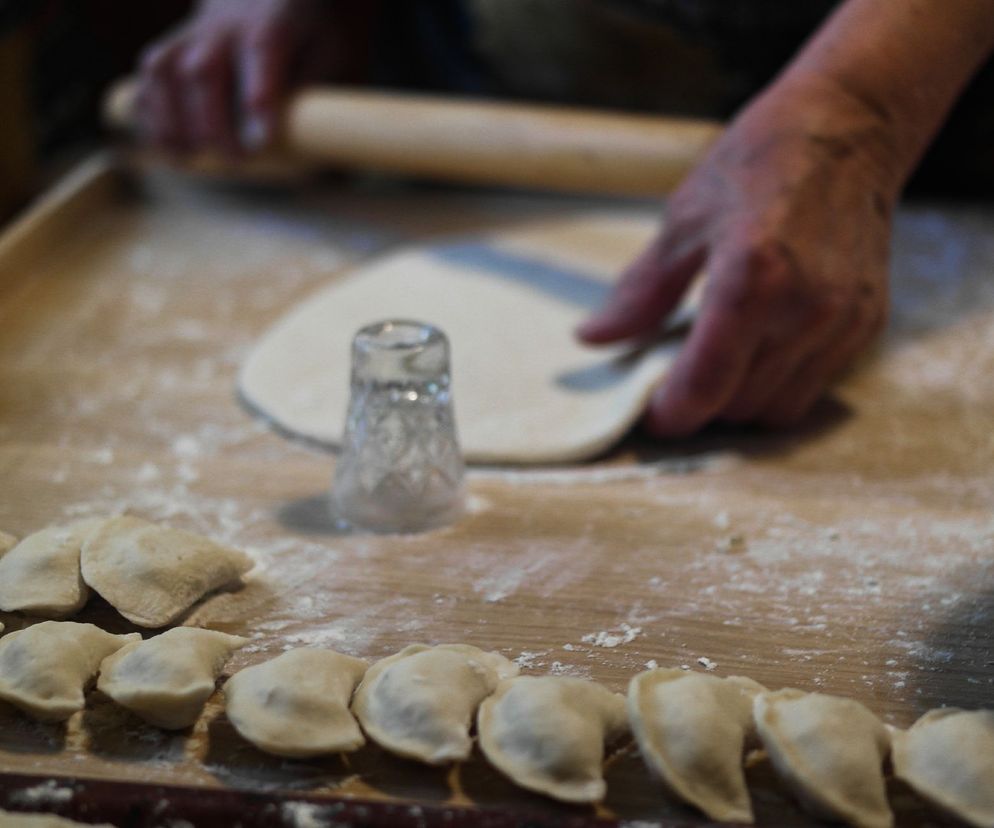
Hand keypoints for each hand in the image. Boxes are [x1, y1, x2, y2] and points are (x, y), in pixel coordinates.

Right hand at [136, 0, 356, 155]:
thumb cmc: (307, 34)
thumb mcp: (330, 53)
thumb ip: (317, 91)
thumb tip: (312, 142)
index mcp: (272, 23)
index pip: (261, 54)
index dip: (258, 99)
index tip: (262, 142)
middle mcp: (224, 25)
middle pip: (204, 71)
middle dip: (214, 124)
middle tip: (235, 161)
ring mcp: (190, 35)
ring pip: (165, 72)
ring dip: (173, 121)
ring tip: (190, 157)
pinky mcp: (169, 49)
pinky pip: (148, 79)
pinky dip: (151, 114)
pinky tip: (169, 147)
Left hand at [578, 79, 900, 434]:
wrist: (851, 125)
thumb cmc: (760, 161)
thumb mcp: (684, 220)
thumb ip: (640, 292)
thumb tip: (593, 338)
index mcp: (752, 277)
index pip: (705, 385)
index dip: (670, 414)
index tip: (648, 414)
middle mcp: (805, 308)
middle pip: (737, 406)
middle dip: (697, 406)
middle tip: (670, 382)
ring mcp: (842, 320)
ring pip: (777, 408)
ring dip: (736, 402)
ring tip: (711, 365)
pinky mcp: (866, 323)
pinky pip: (812, 385)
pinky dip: (774, 383)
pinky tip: (754, 348)